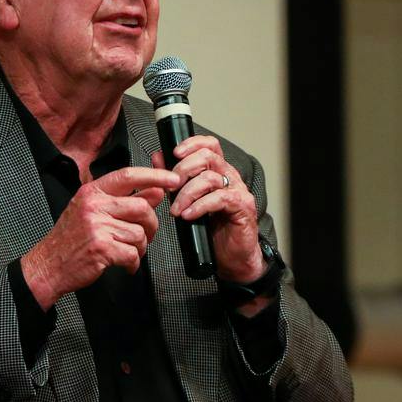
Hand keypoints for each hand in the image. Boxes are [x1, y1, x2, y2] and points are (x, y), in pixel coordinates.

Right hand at [20, 165, 177, 307]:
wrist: (49, 264)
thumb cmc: (70, 239)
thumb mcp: (92, 211)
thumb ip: (122, 200)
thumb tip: (155, 191)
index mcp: (92, 192)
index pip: (129, 175)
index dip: (155, 175)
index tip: (172, 179)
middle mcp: (94, 205)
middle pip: (142, 206)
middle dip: (151, 224)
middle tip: (145, 234)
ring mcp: (97, 226)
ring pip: (140, 233)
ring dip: (140, 247)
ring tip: (128, 251)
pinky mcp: (101, 248)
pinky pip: (133, 253)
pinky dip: (133, 262)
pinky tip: (124, 264)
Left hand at [155, 136, 264, 283]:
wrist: (232, 258)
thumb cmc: (213, 231)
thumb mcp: (188, 202)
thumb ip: (175, 179)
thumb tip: (158, 158)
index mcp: (219, 172)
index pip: (209, 145)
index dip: (192, 143)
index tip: (174, 153)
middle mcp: (230, 177)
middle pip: (208, 156)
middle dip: (183, 169)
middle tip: (170, 188)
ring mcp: (238, 191)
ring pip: (210, 178)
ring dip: (187, 193)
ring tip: (176, 210)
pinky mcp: (242, 206)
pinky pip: (219, 198)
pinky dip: (199, 206)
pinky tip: (189, 215)